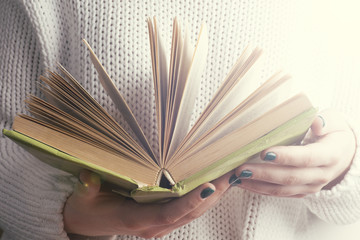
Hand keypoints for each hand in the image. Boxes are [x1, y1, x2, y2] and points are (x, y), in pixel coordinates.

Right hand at [64, 170, 233, 237]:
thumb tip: (88, 178)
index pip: (167, 213)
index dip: (189, 202)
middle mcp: (151, 225)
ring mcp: (158, 225)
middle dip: (212, 195)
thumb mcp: (84, 198)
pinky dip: (204, 199)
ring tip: (230, 177)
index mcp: (134, 220)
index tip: (209, 186)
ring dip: (213, 197)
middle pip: (188, 213)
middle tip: (231, 174)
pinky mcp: (161, 219)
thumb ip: (87, 188)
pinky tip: (215, 185)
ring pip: (192, 213)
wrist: (87, 223)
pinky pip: (187, 211)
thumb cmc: (87, 209)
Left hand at [232, 109, 355, 196]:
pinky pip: (279, 193)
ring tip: (236, 178)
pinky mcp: (301, 192)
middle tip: (242, 168)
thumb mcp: (334, 122)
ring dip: (257, 184)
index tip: (264, 153)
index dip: (286, 157)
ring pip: (282, 190)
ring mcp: (310, 186)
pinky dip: (259, 189)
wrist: (342, 153)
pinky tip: (243, 183)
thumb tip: (316, 122)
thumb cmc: (333, 133)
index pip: (306, 158)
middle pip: (290, 177)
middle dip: (264, 173)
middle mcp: (321, 175)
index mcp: (330, 155)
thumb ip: (325, 121)